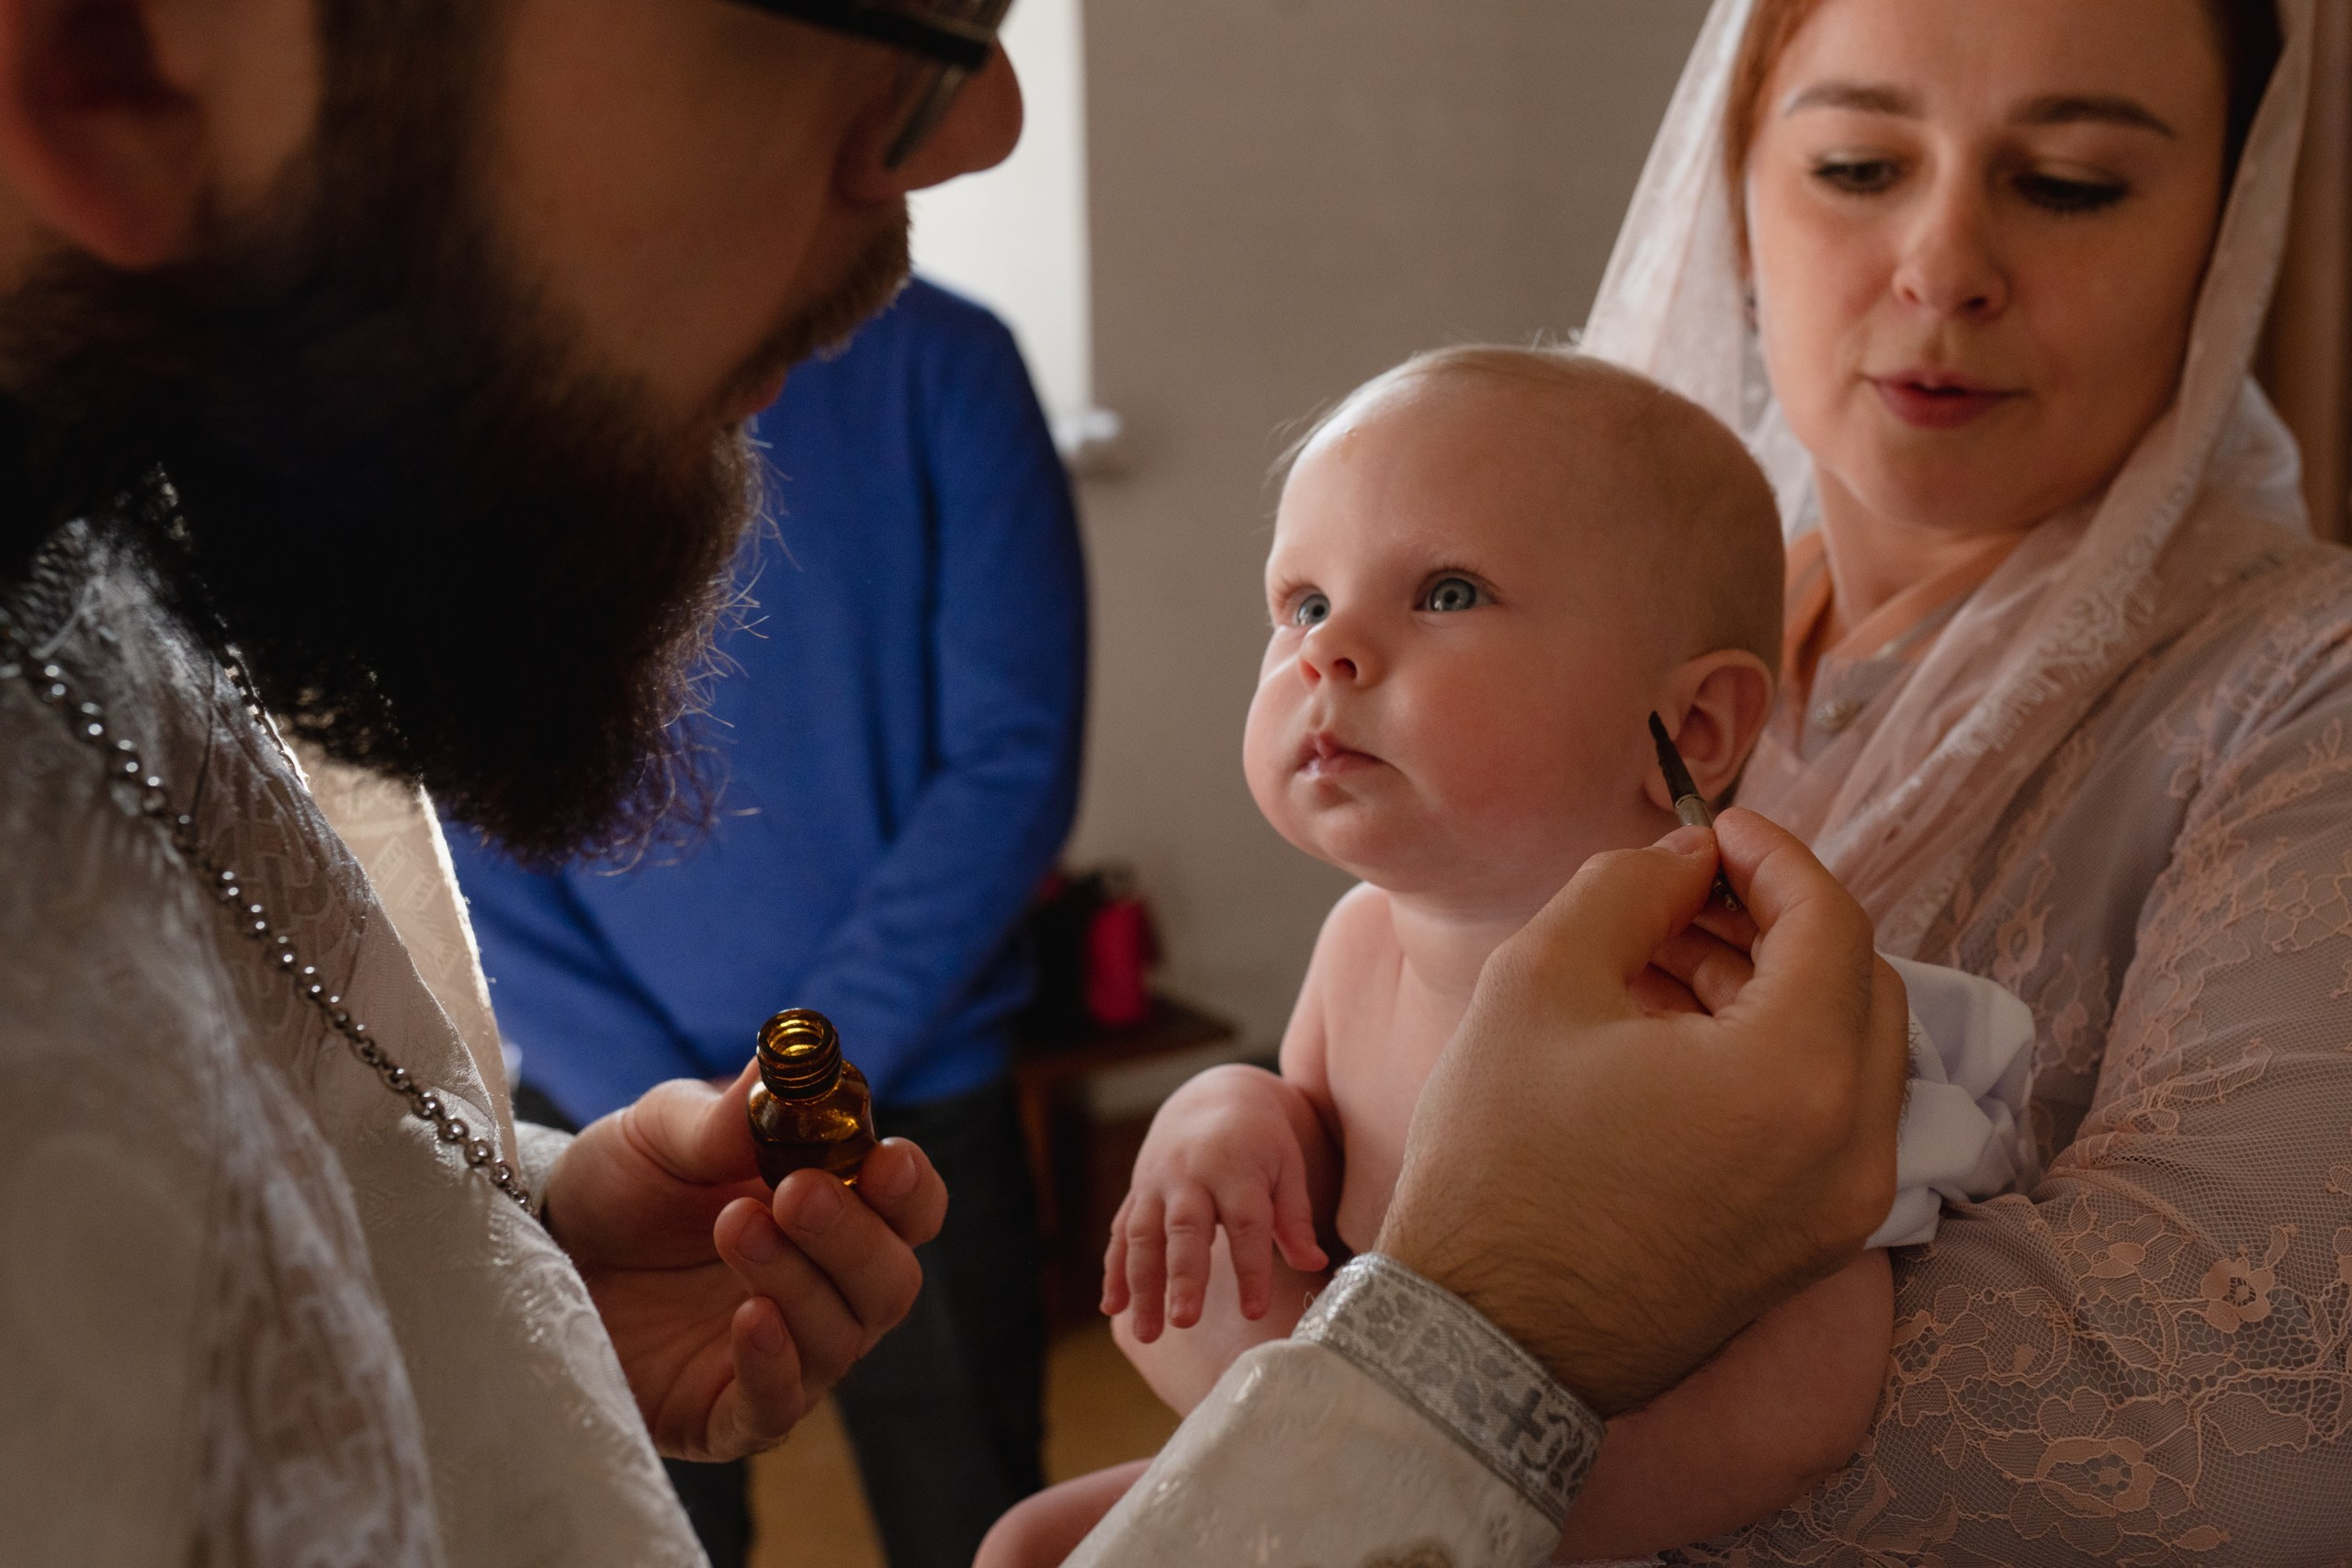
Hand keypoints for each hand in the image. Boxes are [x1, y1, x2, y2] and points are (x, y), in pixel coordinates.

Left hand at [542, 1061, 948, 1460]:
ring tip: (733, 1228)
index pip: (910, 1210)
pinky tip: (748, 1318)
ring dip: (799, 1282)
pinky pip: (779, 1408)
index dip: (910, 1191)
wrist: (535, 1248)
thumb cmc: (619, 1184)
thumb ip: (728, 1114)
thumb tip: (783, 1061)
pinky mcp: (725, 1413)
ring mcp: (783, 1353)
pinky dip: (775, 1366)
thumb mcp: (663, 1132)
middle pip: (891, 1281)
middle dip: (853, 1236)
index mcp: (831, 1208)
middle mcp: (823, 1286)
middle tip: (794, 1193)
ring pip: (843, 1338)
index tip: (885, 1162)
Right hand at [1100, 1064, 1331, 1340]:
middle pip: (1186, 1229)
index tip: (1254, 1311)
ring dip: (1142, 1285)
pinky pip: (1121, 1233)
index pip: (1245, 1223)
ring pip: (1144, 1236)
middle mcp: (1190, 1176)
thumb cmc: (1260, 1140)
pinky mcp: (1138, 1192)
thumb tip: (1313, 1264)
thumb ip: (1295, 1217)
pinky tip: (1112, 1308)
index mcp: (1236, 1169)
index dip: (1251, 1268)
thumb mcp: (1287, 1166)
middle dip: (1184, 1276)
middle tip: (1185, 1321)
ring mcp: (1157, 1183)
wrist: (1210, 1096)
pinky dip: (1114, 1270)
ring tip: (1147, 1334)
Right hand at [1378, 811, 1908, 1417]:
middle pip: (1859, 983)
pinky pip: (1828, 1120)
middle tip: (1686, 893)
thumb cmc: (1499, 1161)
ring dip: (1776, 989)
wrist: (1485, 1338)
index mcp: (1796, 1075)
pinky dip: (1777, 1061)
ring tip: (1663, 962)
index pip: (1831, 920)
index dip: (1773, 856)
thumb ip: (1629, 887)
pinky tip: (1680, 1042)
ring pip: (1850, 1053)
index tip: (1714, 828)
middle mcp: (1851, 1148)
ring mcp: (1841, 1209)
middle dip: (1779, 920)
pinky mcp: (1812, 1247)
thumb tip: (1687, 862)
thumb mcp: (1542, 980)